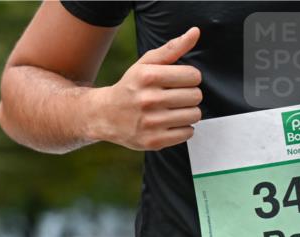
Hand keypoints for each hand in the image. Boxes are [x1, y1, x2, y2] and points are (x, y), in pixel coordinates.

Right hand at [89, 27, 202, 150]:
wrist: (104, 115)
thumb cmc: (130, 87)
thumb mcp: (146, 64)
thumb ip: (172, 49)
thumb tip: (195, 32)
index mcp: (148, 77)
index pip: (193, 76)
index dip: (189, 78)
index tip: (178, 82)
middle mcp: (148, 100)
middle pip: (196, 96)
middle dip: (189, 96)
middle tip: (174, 98)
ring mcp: (150, 123)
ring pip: (194, 115)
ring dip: (188, 113)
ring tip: (173, 111)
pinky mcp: (152, 141)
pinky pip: (187, 133)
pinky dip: (183, 129)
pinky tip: (169, 124)